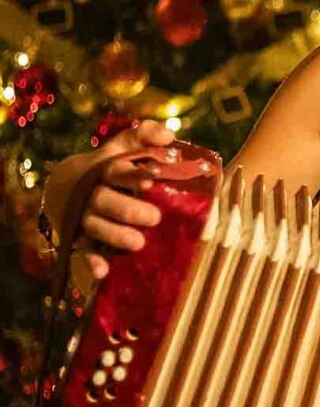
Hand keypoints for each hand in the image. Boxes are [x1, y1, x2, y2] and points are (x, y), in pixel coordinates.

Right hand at [76, 119, 174, 279]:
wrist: (64, 185)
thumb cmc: (107, 166)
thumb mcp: (121, 146)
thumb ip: (144, 135)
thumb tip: (169, 136)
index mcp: (103, 170)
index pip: (115, 170)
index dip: (130, 175)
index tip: (148, 181)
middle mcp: (91, 193)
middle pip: (104, 200)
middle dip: (127, 209)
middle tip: (154, 217)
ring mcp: (83, 217)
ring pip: (94, 226)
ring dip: (114, 235)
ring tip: (138, 243)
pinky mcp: (78, 238)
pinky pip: (82, 251)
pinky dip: (91, 262)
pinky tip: (103, 271)